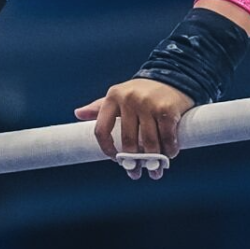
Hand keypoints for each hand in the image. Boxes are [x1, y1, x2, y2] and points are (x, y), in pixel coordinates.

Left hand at [74, 79, 194, 179]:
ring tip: (155, 170)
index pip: (101, 129)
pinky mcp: (167, 109)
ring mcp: (148, 104)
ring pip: (149, 142)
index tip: (115, 159)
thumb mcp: (118, 95)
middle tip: (136, 173)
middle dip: (133, 161)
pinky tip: (169, 156)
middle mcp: (129, 99)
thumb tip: (77, 114)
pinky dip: (169, 150)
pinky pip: (167, 137)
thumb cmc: (141, 91)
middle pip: (128, 141)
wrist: (172, 76)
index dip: (106, 148)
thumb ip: (99, 106)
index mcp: (113, 97)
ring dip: (153, 161)